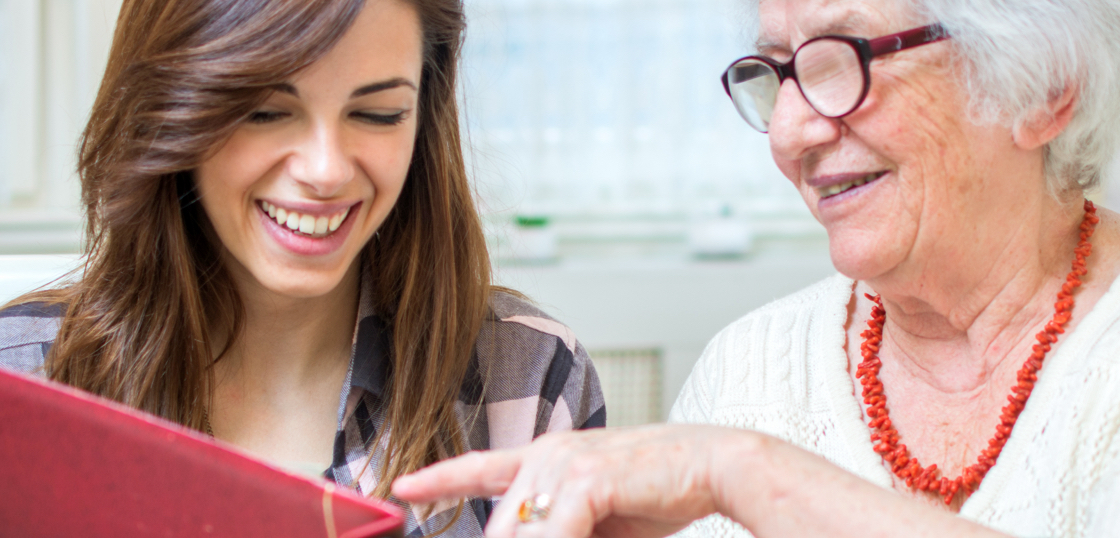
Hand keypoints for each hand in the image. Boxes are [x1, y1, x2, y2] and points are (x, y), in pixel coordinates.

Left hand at [392, 424, 763, 537]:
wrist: (716, 465)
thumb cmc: (663, 492)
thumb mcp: (600, 520)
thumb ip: (562, 531)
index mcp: (549, 456)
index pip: (482, 467)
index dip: (441, 478)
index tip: (403, 485)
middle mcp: (547, 454)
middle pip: (503, 531)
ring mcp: (561, 465)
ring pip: (520, 537)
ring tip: (597, 537)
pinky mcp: (583, 481)